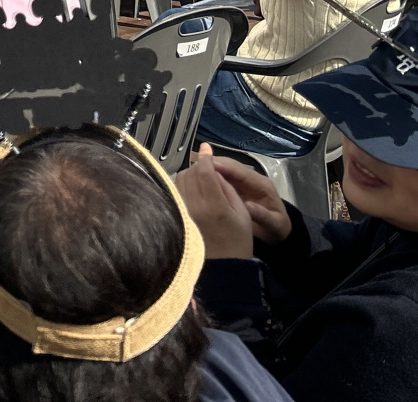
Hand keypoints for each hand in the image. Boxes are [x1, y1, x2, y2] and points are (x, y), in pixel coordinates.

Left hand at [177, 145, 259, 259]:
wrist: (224, 268)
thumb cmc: (237, 242)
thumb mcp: (242, 213)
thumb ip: (227, 188)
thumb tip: (214, 169)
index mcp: (214, 206)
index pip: (204, 171)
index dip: (205, 157)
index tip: (207, 149)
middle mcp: (194, 207)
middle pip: (189, 172)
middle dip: (198, 166)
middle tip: (209, 170)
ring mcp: (182, 212)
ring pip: (179, 179)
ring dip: (189, 175)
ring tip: (203, 182)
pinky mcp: (176, 217)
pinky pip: (175, 191)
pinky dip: (183, 185)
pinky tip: (194, 192)